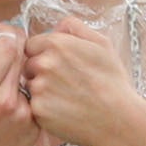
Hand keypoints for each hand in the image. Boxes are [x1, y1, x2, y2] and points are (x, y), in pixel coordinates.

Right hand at [0, 28, 41, 145]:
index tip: (7, 32)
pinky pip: (34, 104)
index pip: (9, 45)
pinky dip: (26, 101)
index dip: (9, 34)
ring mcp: (23, 117)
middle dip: (17, 53)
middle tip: (10, 53)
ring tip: (5, 89)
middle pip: (23, 60)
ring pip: (30, 82)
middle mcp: (7, 100)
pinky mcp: (33, 131)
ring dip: (21, 80)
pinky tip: (10, 110)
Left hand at [20, 15, 145, 145]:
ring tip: (66, 97)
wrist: (118, 118)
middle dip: (40, 73)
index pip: (31, 45)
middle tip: (64, 83)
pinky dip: (45, 109)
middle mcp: (44, 63)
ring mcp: (39, 87)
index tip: (58, 66)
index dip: (42, 55)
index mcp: (56, 43)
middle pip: (28, 65)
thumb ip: (75, 27)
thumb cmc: (112, 81)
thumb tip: (57, 26)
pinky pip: (33, 106)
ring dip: (42, 91)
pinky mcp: (38, 110)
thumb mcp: (102, 44)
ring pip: (30, 86)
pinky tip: (64, 110)